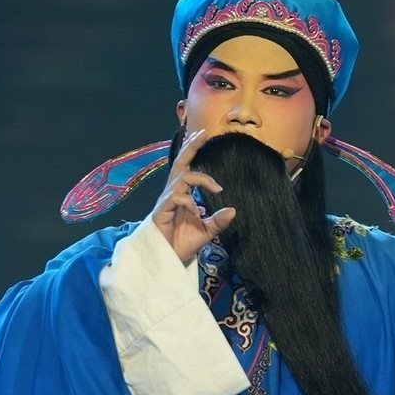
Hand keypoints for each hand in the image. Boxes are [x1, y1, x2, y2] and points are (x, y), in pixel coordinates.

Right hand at [151, 129, 235, 263]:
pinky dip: (188, 202)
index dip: (194, 152)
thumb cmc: (182, 244)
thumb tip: (233, 210)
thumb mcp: (206, 232)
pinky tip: (196, 212)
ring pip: (181, 178)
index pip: (187, 168)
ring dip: (200, 179)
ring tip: (217, 189)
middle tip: (203, 133)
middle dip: (191, 147)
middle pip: (180, 163)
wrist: (166, 261)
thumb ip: (218, 221)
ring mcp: (165, 202)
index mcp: (182, 195)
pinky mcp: (160, 212)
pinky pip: (175, 198)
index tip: (212, 156)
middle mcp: (172, 194)